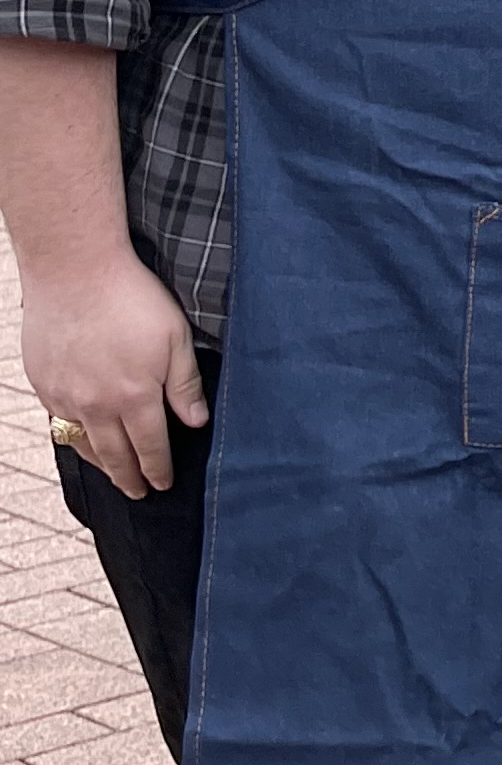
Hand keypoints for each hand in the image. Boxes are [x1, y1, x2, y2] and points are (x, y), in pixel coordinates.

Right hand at [23, 253, 204, 500]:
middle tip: (138, 493)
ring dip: (100, 463)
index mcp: (134, 397)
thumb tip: (196, 423)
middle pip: (114, 455)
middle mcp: (96, 405)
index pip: (151, 448)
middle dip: (129, 478)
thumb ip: (184, 386)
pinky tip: (83, 437)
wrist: (74, 270)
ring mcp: (64, 395)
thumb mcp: (175, 339)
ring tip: (113, 474)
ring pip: (82, 443)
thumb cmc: (132, 299)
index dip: (158, 470)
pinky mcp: (43, 382)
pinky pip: (59, 420)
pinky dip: (74, 435)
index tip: (163, 485)